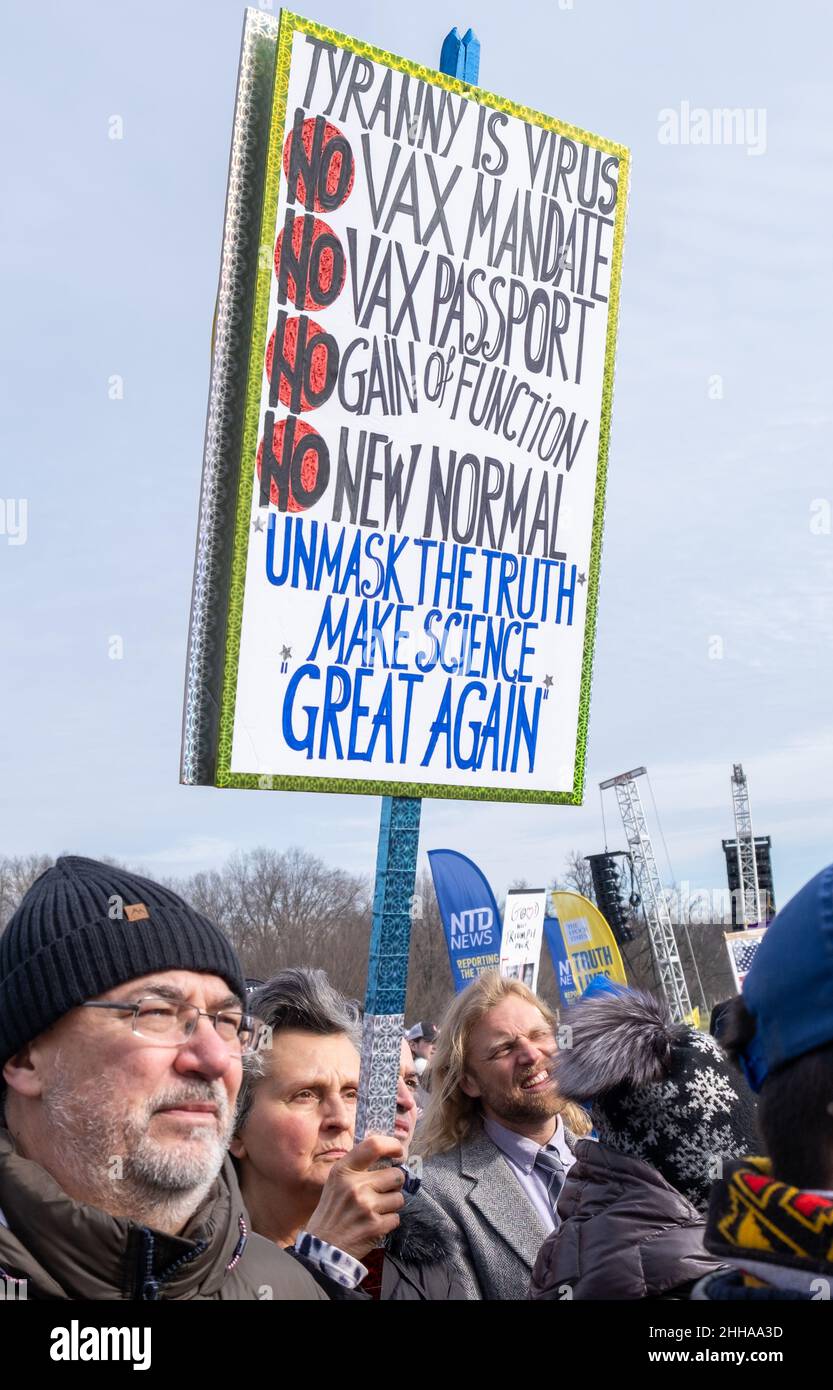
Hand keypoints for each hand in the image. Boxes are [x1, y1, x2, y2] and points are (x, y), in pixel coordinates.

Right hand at [305, 1134, 406, 1260]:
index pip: (374, 1146)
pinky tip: (373, 1225)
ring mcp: (366, 1206)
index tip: (399, 1151)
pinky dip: (388, 1222)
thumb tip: (389, 1157)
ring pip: (399, 1198)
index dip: (392, 1145)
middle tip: (382, 1192)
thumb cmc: (333, 1212)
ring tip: (374, 1211)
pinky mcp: (375, 1226)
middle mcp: (355, 1185)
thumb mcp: (336, 1183)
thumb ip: (358, 1169)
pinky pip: (396, 1218)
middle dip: (394, 1184)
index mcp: (343, 1171)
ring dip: (391, 1205)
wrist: (323, 1247)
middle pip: (396, 1175)